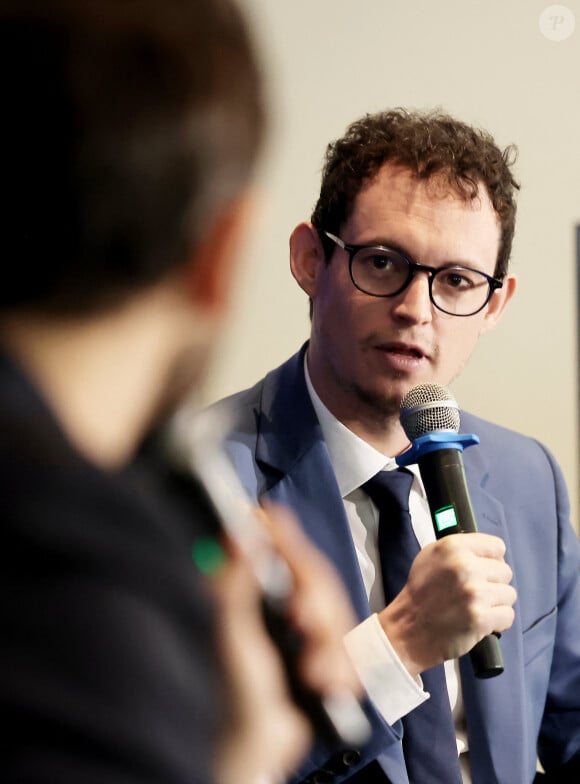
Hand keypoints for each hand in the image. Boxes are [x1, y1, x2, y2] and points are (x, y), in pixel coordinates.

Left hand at [212, 504, 361, 783]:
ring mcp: (305, 632)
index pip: (279, 555)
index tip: (272, 514)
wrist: (259, 749)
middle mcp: (281, 609)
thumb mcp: (233, 635)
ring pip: (336, 613)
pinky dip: (340, 666)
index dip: (281, 534)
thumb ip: (237, 584)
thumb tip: (236, 534)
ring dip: (329, 646)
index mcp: (257, 599)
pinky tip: (326, 683)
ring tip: (316, 673)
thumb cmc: (237, 695)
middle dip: (317, 604)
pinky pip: (346, 646)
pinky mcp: (325, 656)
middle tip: (304, 624)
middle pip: (316, 580)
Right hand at [378, 532, 516, 675]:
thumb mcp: (431, 556)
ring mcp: (474, 593)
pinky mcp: (481, 618)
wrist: (408, 629)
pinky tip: (481, 621)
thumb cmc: (421, 593)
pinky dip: (498, 621)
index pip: (497, 546)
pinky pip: (508, 615)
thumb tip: (489, 551)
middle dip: (493, 583)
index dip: (492, 560)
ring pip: (509, 594)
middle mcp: (465, 566)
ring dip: (496, 603)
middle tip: (474, 593)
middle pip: (505, 571)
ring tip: (476, 607)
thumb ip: (460, 549)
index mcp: (453, 547)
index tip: (483, 570)